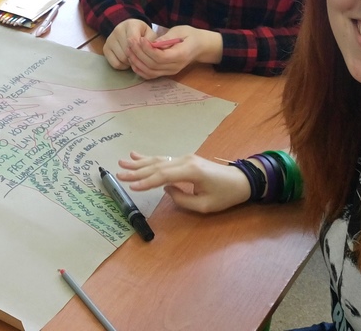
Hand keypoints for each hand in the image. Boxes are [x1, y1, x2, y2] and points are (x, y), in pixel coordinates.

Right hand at [102, 19, 155, 70]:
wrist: (127, 28)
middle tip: (141, 57)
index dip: (140, 50)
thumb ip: (152, 41)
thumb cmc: (141, 33)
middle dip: (136, 57)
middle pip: (128, 51)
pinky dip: (123, 66)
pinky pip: (115, 64)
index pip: (134, 41)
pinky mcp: (105, 48)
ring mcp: (109, 40)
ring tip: (134, 58)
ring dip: (130, 62)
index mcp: (130, 25)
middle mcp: (117, 30)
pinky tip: (127, 61)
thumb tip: (151, 52)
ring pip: (122, 59)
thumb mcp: (149, 34)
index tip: (145, 52)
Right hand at [116, 152, 249, 212]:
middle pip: (157, 166)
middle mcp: (185, 161)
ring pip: (158, 160)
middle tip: (119, 173)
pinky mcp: (185, 160)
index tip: (131, 187)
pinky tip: (136, 155)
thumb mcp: (205, 205)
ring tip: (122, 162)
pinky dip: (148, 158)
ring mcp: (184, 158)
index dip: (146, 182)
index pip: (163, 176)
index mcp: (190, 172)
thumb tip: (167, 190)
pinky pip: (164, 159)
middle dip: (137, 171)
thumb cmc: (226, 195)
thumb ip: (182, 199)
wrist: (241, 180)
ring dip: (139, 163)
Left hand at [126, 26, 220, 78]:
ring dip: (137, 62)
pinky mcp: (165, 73)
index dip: (148, 49)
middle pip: (153, 65)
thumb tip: (153, 43)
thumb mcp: (180, 31)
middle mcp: (175, 67)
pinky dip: (139, 70)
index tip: (140, 39)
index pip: (161, 57)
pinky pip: (150, 75)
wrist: (199, 46)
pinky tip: (132, 60)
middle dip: (139, 53)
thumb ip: (167, 37)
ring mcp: (170, 72)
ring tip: (129, 49)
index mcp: (181, 55)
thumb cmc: (190, 35)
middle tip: (130, 41)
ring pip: (150, 72)